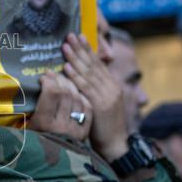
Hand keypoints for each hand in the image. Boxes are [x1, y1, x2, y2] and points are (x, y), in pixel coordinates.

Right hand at [27, 71, 92, 141]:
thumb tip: (35, 84)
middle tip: (53, 74)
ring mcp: (75, 129)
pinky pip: (87, 108)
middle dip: (59, 79)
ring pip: (78, 98)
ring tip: (64, 81)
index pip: (52, 93)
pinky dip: (82, 97)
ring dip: (71, 86)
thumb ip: (33, 107)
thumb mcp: (26, 126)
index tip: (43, 77)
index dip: (49, 80)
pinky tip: (76, 93)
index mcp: (44, 124)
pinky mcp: (84, 133)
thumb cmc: (31, 144)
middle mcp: (62, 126)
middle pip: (66, 93)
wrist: (49, 167)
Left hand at [61, 33, 128, 160]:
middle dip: (80, 49)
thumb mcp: (100, 105)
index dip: (88, 50)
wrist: (116, 146)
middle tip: (69, 35)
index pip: (98, 64)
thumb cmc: (104, 128)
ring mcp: (107, 95)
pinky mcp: (101, 105)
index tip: (79, 37)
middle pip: (94, 64)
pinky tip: (67, 67)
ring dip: (75, 58)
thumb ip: (93, 91)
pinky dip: (75, 76)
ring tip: (65, 46)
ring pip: (89, 73)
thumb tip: (78, 79)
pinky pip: (86, 87)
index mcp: (112, 85)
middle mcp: (111, 87)